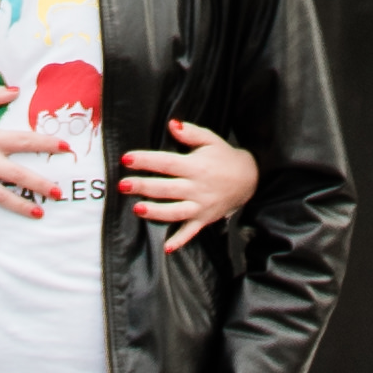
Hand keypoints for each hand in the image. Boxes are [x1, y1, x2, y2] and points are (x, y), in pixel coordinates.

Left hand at [119, 118, 257, 254]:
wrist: (250, 178)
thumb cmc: (225, 157)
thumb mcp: (211, 139)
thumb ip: (191, 132)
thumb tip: (171, 124)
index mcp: (196, 166)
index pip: (166, 163)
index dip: (145, 160)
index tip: (126, 159)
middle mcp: (197, 187)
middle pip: (166, 188)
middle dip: (143, 186)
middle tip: (122, 185)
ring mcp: (201, 205)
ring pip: (175, 211)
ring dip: (155, 212)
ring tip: (137, 209)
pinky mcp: (205, 219)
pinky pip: (191, 232)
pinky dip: (179, 241)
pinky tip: (166, 248)